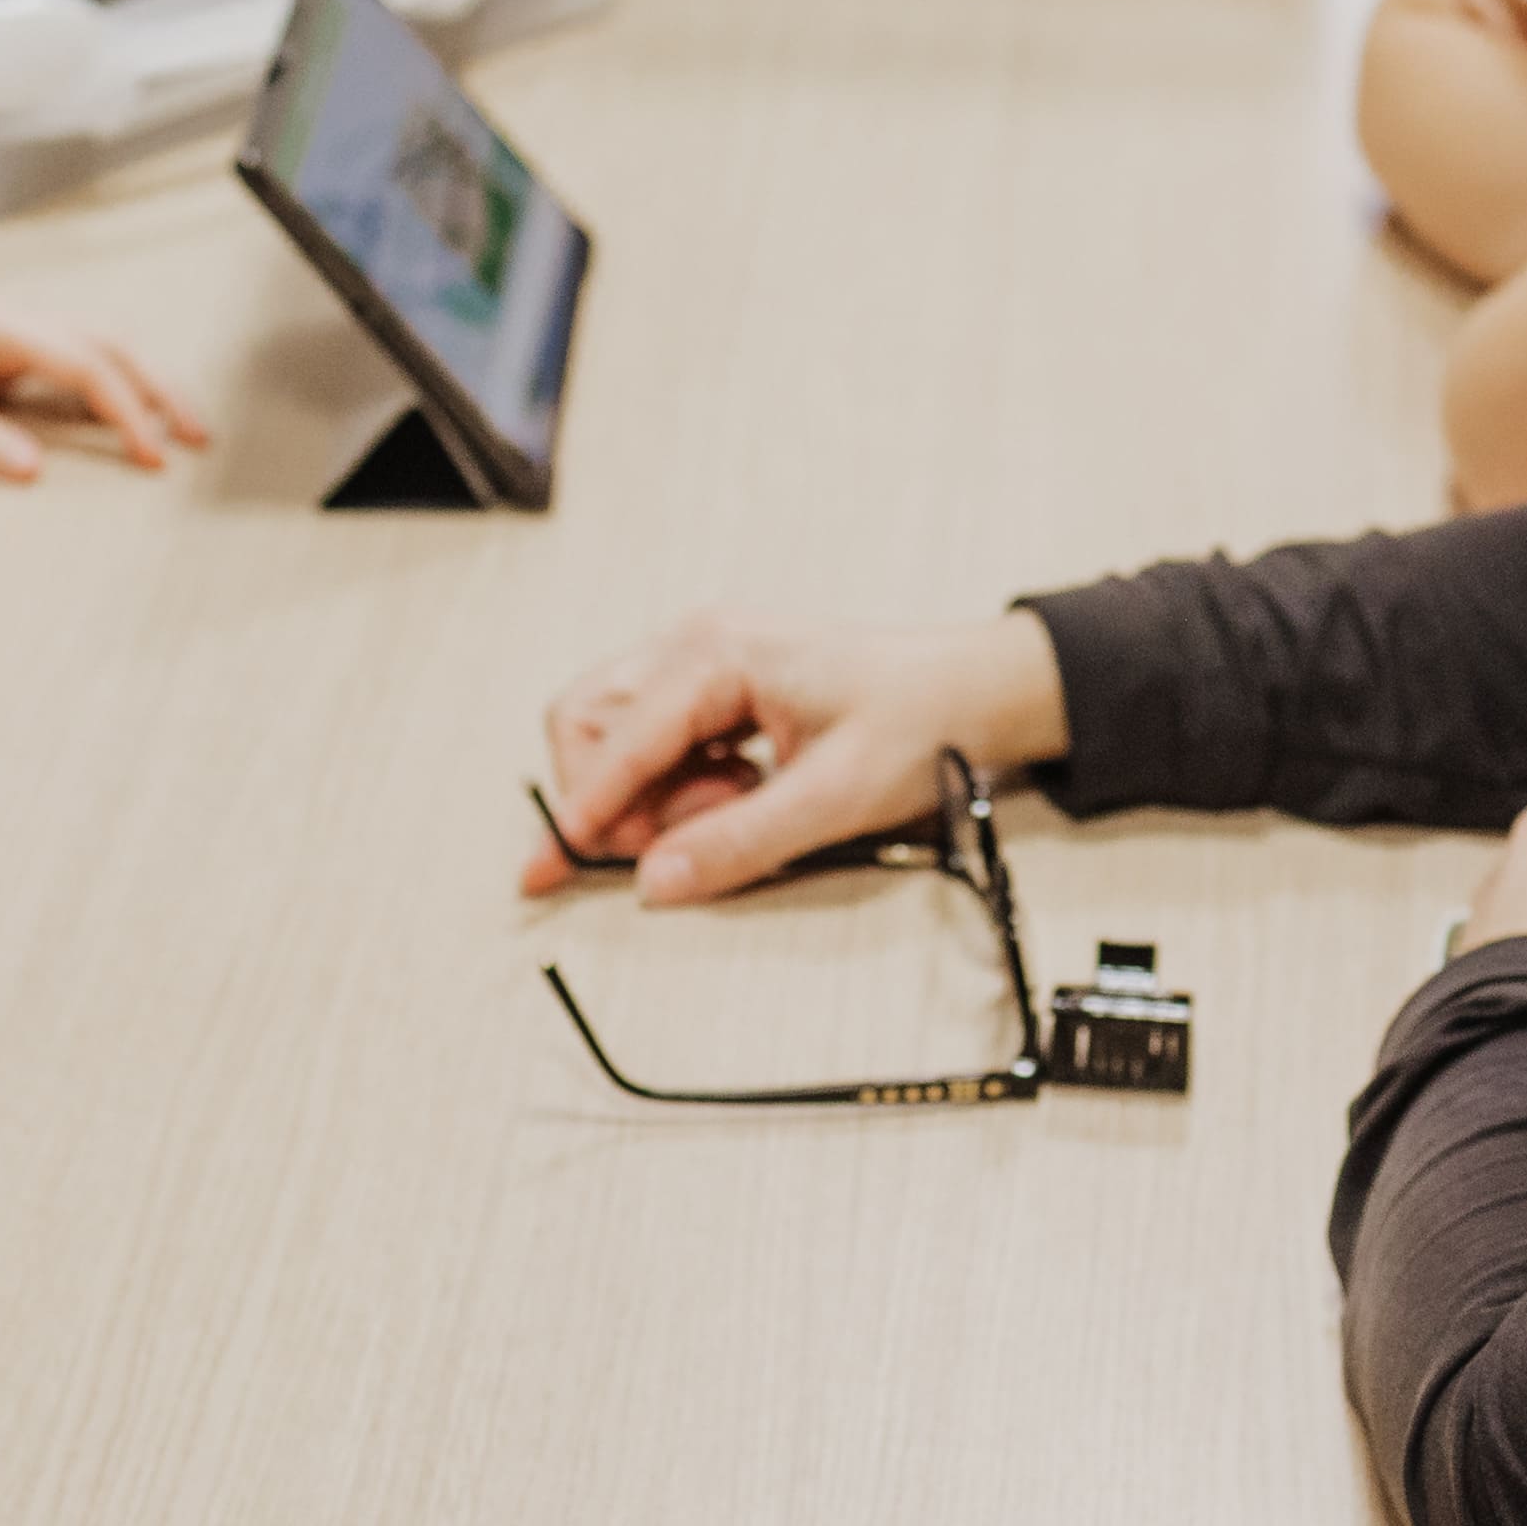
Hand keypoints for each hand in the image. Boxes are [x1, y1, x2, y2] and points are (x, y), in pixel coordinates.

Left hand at [0, 291, 208, 474]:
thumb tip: (34, 469)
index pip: (84, 364)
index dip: (124, 409)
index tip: (151, 452)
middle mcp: (14, 320)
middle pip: (109, 346)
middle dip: (158, 389)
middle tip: (199, 436)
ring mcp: (13, 334)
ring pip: (99, 350)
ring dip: (143, 387)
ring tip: (183, 431)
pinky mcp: (6, 354)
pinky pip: (74, 366)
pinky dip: (110, 391)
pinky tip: (131, 423)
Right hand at [524, 610, 1069, 904]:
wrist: (977, 689)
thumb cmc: (921, 722)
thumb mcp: (834, 798)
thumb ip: (738, 842)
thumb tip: (654, 882)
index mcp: (718, 653)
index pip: (617, 739)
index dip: (583, 810)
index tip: (549, 869)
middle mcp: (697, 642)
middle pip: (587, 721)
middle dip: (611, 795)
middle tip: (675, 843)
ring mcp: (702, 658)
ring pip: (612, 729)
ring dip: (646, 790)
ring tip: (730, 808)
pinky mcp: (715, 684)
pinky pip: (653, 737)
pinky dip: (674, 780)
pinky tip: (737, 793)